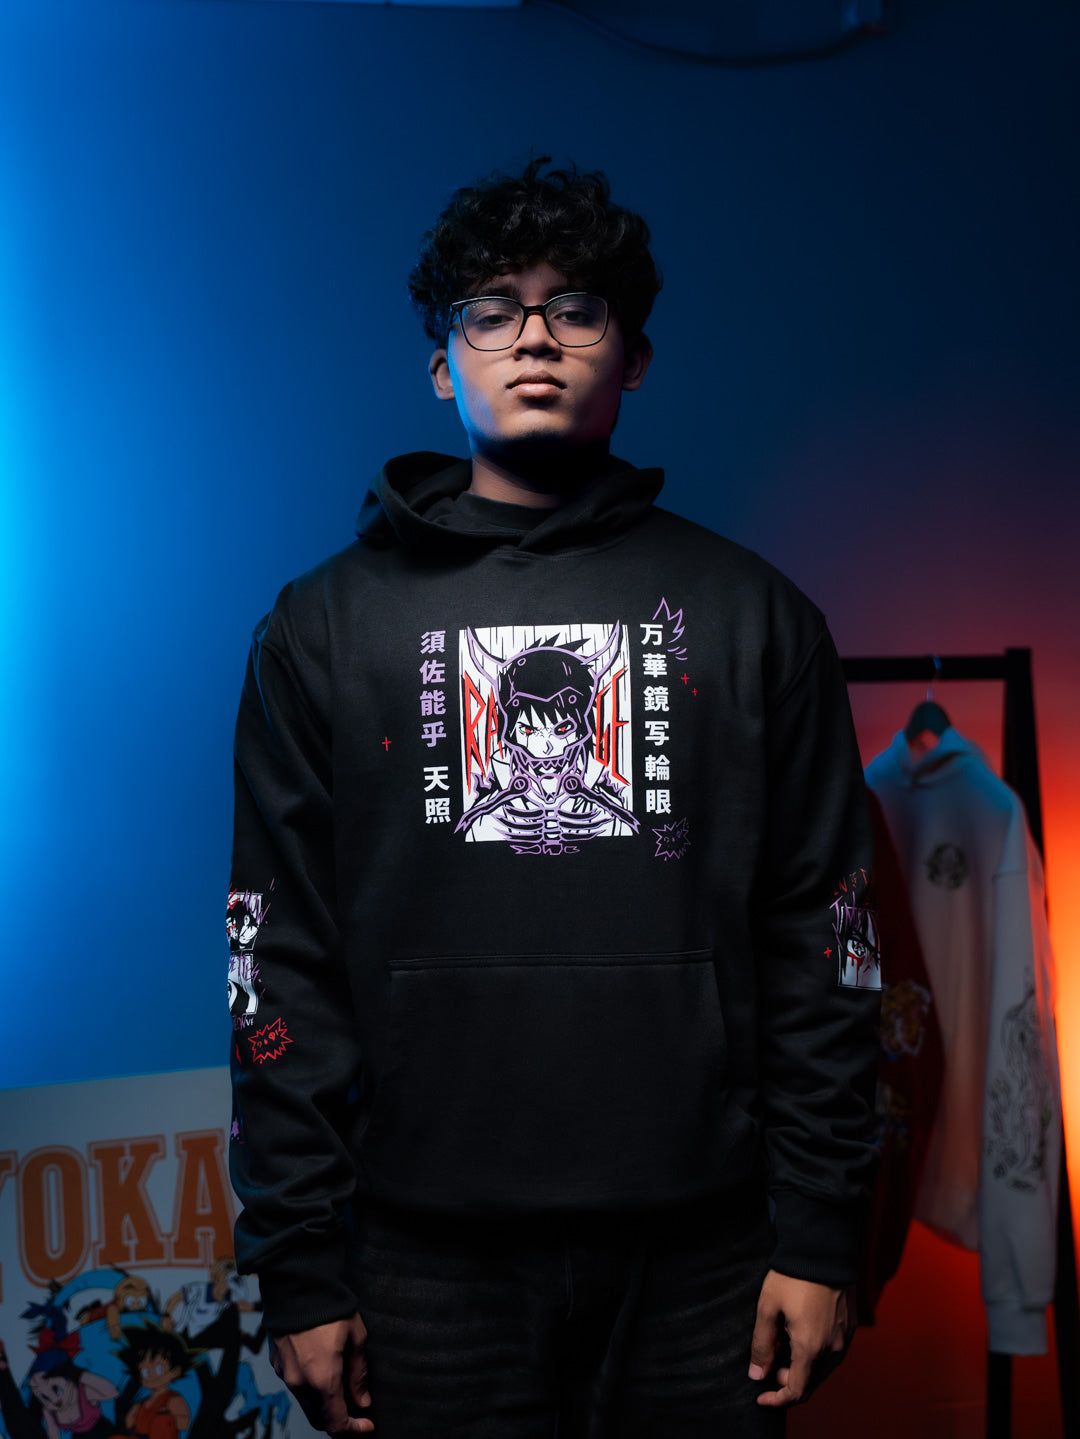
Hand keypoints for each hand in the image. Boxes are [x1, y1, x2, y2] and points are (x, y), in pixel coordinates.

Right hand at [270, 1313, 374, 1434]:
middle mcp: (300, 1384)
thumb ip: (358, 1374)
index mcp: (322, 1380)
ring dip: (323, 1406)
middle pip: (318, 1419)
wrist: (296, 1285)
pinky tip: (321, 1373)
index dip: (353, 1430)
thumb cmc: (330, 1308)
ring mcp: (285, 1375)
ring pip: (305, 1404)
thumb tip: (363, 1402)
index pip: (336, 1423)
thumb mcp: (355, 1338)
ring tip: (341, 1391)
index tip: (367, 1425)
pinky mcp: (277, 1363)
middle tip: (355, 1413)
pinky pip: (295, 1386)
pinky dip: (310, 1390)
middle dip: (338, 1422)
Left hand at [748, 1269, 853, 1406]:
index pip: (796, 1391)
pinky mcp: (849, 1328)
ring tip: (782, 1345)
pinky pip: (831, 1354)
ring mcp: (843, 1339)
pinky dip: (814, 1356)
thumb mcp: (768, 1308)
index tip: (760, 1397)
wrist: (824, 1249)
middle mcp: (832, 1350)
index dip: (777, 1400)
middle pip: (810, 1383)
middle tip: (769, 1362)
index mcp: (811, 1348)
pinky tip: (799, 1336)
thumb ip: (762, 1345)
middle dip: (786, 1381)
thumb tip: (757, 1376)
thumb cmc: (793, 1276)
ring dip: (801, 1368)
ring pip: (821, 1370)